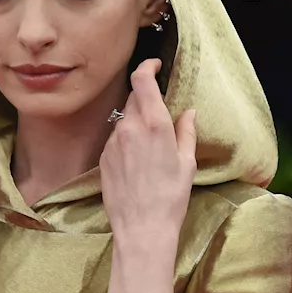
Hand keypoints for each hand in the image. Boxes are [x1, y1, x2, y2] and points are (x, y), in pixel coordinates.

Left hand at [101, 59, 197, 248]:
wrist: (141, 228)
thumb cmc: (170, 197)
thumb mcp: (186, 163)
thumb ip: (186, 132)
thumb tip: (188, 113)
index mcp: (154, 124)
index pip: (142, 80)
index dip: (147, 66)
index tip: (154, 64)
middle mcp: (130, 128)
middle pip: (134, 99)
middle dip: (147, 101)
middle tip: (161, 116)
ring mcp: (113, 142)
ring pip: (124, 120)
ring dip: (137, 123)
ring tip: (151, 148)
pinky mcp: (103, 157)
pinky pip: (116, 139)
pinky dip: (127, 141)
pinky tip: (138, 162)